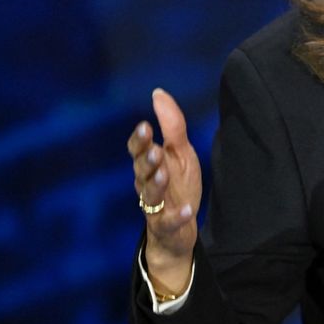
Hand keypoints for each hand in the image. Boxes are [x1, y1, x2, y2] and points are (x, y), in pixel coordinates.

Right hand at [128, 88, 201, 293]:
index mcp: (149, 165)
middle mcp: (147, 185)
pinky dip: (177, 216)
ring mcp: (155, 207)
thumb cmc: (177, 186)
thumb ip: (171, 125)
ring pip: (149, 195)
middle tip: (154, 151)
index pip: (137, 151)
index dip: (139, 140)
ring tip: (163, 175)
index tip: (145, 127)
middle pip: (140, 171)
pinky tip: (187, 210)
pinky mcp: (166, 226)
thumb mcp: (179, 153)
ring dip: (156, 184)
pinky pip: (168, 222)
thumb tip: (158, 93)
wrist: (179, 230)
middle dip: (146, 161)